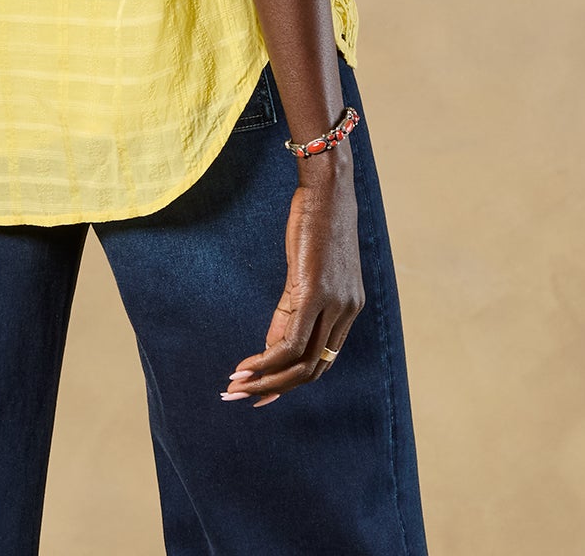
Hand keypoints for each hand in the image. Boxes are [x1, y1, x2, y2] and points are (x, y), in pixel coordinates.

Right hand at [222, 148, 363, 405]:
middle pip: (313, 370)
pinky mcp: (314, 292)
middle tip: (243, 398)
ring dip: (266, 381)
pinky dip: (266, 361)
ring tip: (236, 387)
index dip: (293, 381)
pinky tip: (246, 368)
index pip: (322, 360)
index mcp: (349, 308)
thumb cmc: (315, 219)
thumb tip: (272, 342)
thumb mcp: (306, 267)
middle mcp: (346, 312)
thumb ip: (293, 305)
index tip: (263, 392)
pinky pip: (290, 342)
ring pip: (300, 363)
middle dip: (276, 390)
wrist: (327, 187)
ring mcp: (333, 304)